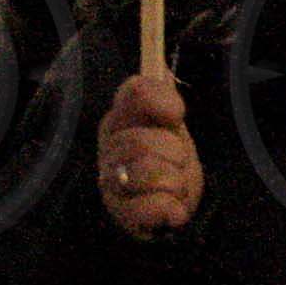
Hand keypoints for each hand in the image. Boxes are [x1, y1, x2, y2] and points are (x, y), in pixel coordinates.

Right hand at [97, 72, 203, 239]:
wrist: (171, 209)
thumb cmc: (168, 163)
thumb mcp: (171, 128)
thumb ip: (163, 99)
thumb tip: (161, 69)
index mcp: (120, 121)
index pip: (134, 93)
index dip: (161, 100)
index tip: (176, 114)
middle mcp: (109, 150)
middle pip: (142, 140)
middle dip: (174, 153)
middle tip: (176, 163)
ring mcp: (111, 184)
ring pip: (149, 173)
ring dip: (176, 182)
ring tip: (174, 187)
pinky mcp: (122, 216)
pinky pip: (153, 206)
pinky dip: (172, 209)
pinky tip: (172, 210)